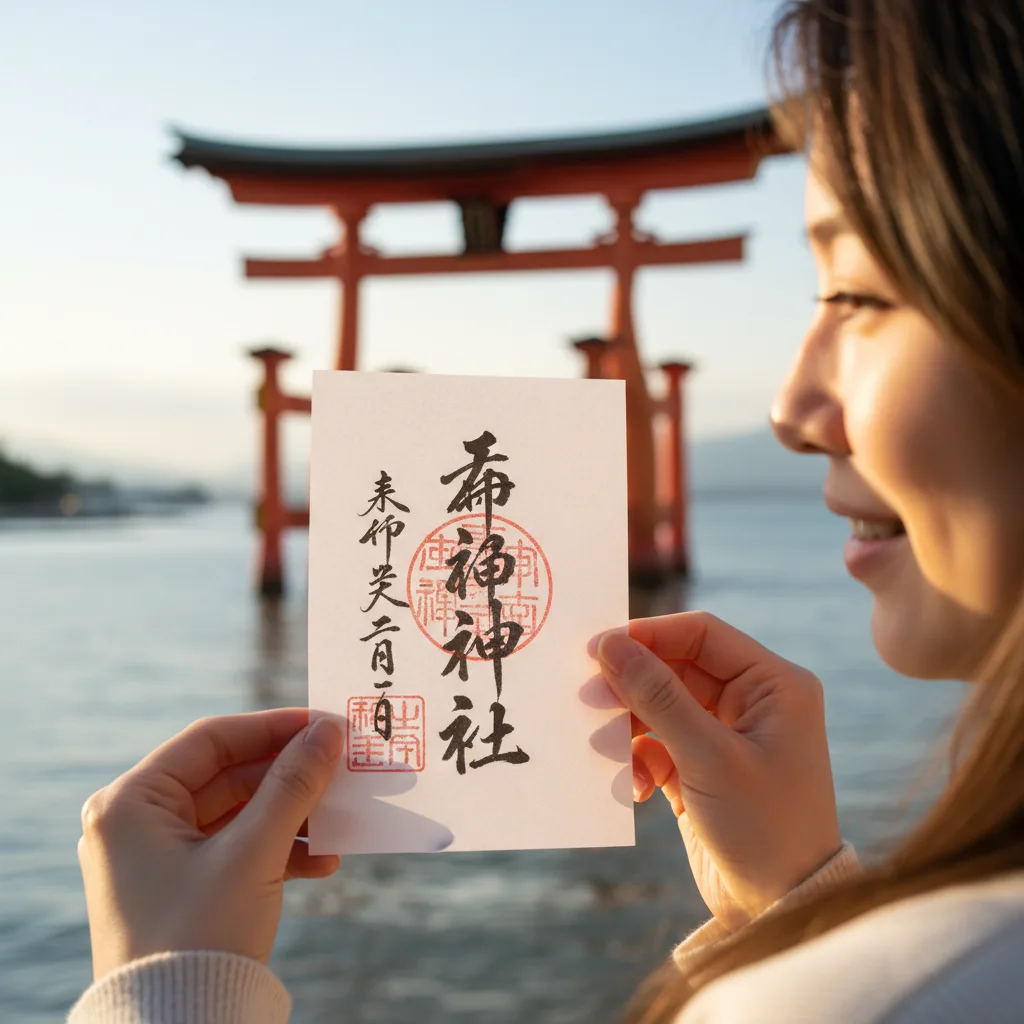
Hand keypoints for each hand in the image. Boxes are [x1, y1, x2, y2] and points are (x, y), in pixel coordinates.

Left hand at [77, 709, 343, 980]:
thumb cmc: (200, 936)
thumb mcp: (253, 853)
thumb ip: (293, 785)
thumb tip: (328, 732)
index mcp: (131, 803)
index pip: (211, 740)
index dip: (272, 728)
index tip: (323, 724)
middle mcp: (136, 823)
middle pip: (228, 776)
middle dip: (289, 778)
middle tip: (340, 770)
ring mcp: (157, 858)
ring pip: (238, 814)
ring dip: (291, 818)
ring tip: (339, 823)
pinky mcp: (180, 889)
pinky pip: (235, 850)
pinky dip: (277, 851)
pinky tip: (322, 863)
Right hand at [593, 612, 841, 930]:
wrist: (782, 913)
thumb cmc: (764, 828)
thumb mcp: (707, 757)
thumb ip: (656, 696)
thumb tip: (610, 645)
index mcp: (774, 685)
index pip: (701, 634)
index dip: (648, 636)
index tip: (597, 648)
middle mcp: (753, 703)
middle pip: (675, 669)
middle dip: (632, 686)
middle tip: (588, 698)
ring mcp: (727, 736)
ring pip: (661, 707)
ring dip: (629, 727)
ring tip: (604, 748)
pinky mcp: (704, 769)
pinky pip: (659, 745)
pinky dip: (638, 759)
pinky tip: (633, 787)